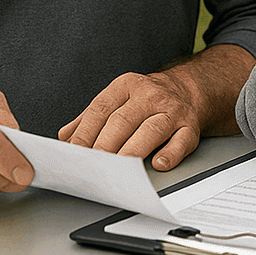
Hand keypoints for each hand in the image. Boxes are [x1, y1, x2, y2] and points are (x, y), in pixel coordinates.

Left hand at [59, 69, 202, 170]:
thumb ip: (90, 118)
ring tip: (118, 169)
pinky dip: (170, 154)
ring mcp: (172, 111)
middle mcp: (150, 95)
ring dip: (132, 151)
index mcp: (127, 86)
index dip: (85, 133)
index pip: (101, 109)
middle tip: (93, 167)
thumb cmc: (145, 100)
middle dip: (105, 146)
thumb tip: (65, 138)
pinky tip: (158, 164)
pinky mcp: (190, 127)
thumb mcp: (117, 99)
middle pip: (123, 121)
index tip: (74, 153)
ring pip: (151, 130)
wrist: (187, 90)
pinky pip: (181, 142)